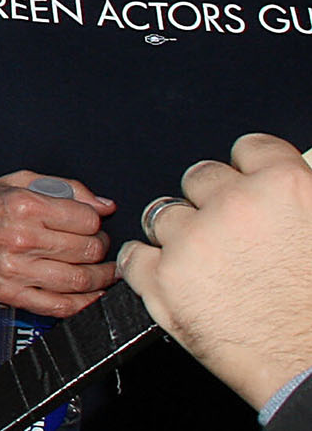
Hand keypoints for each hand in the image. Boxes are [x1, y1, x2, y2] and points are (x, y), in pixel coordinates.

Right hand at [0, 170, 116, 316]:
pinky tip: (90, 295)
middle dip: (100, 248)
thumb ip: (63, 188)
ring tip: (101, 272)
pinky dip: (83, 304)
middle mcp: (21, 238)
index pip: (87, 220)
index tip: (92, 226)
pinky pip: (59, 306)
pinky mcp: (8, 294)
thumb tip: (104, 205)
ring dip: (100, 277)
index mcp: (23, 205)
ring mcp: (14, 270)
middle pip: (88, 250)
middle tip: (96, 247)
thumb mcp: (13, 182)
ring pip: (80, 279)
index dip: (96, 223)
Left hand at [120, 133, 311, 409]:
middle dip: (210, 201)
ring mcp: (192, 241)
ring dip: (178, 234)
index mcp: (284, 187)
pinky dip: (147, 267)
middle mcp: (234, 206)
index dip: (247, 169)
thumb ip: (300, 200)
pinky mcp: (162, 280)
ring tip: (202, 262)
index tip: (246, 181)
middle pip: (200, 178)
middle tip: (226, 232)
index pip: (249, 149)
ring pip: (164, 215)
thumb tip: (289, 188)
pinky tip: (166, 278)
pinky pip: (135, 256)